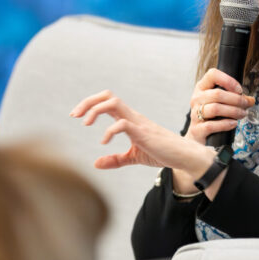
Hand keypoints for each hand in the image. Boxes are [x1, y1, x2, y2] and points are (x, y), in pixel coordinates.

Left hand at [70, 91, 218, 179]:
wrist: (183, 156)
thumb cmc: (162, 153)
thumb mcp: (134, 157)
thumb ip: (116, 159)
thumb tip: (95, 163)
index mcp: (129, 119)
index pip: (107, 101)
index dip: (90, 104)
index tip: (77, 115)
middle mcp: (132, 116)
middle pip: (107, 96)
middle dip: (88, 102)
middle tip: (75, 115)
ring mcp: (137, 122)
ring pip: (113, 103)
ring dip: (95, 110)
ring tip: (85, 123)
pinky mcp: (142, 132)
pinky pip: (122, 124)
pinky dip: (109, 131)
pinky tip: (104, 142)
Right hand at [185, 69, 254, 143]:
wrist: (199, 134)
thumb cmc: (212, 115)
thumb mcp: (222, 102)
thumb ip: (236, 99)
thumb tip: (251, 100)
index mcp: (202, 87)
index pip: (212, 74)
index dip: (228, 80)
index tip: (239, 90)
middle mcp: (196, 98)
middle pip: (217, 94)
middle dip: (236, 99)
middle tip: (246, 104)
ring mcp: (194, 114)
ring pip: (216, 109)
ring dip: (233, 111)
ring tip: (242, 114)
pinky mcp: (197, 129)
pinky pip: (211, 125)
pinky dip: (225, 124)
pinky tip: (233, 123)